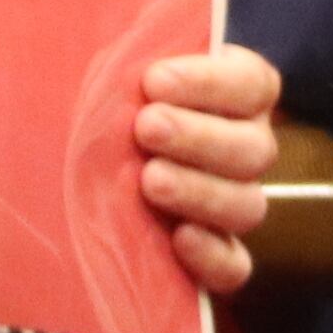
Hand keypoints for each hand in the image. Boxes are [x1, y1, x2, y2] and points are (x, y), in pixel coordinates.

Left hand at [133, 45, 280, 296]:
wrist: (77, 168)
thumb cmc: (110, 105)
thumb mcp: (121, 73)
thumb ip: (136, 64)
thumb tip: (138, 66)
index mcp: (239, 95)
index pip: (252, 85)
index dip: (210, 83)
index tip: (154, 80)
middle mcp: (248, 149)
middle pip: (255, 150)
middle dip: (199, 137)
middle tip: (146, 127)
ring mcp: (236, 206)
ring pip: (248, 206)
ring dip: (201, 192)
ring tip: (150, 180)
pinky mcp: (217, 259)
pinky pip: (235, 268)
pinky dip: (213, 256)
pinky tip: (180, 238)